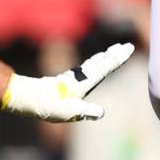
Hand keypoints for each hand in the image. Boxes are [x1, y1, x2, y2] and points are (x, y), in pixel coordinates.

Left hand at [1, 42, 134, 121]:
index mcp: (84, 83)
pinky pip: (86, 69)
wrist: (30, 99)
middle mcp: (80, 77)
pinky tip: (96, 63)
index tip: (128, 48)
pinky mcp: (69, 81)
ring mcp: (74, 78)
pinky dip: (94, 63)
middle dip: (113, 55)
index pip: (104, 68)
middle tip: (126, 46)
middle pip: (100, 63)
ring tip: (114, 51)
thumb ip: (86, 111)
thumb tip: (102, 113)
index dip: (117, 59)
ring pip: (93, 64)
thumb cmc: (51, 106)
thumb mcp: (70, 112)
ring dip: (104, 57)